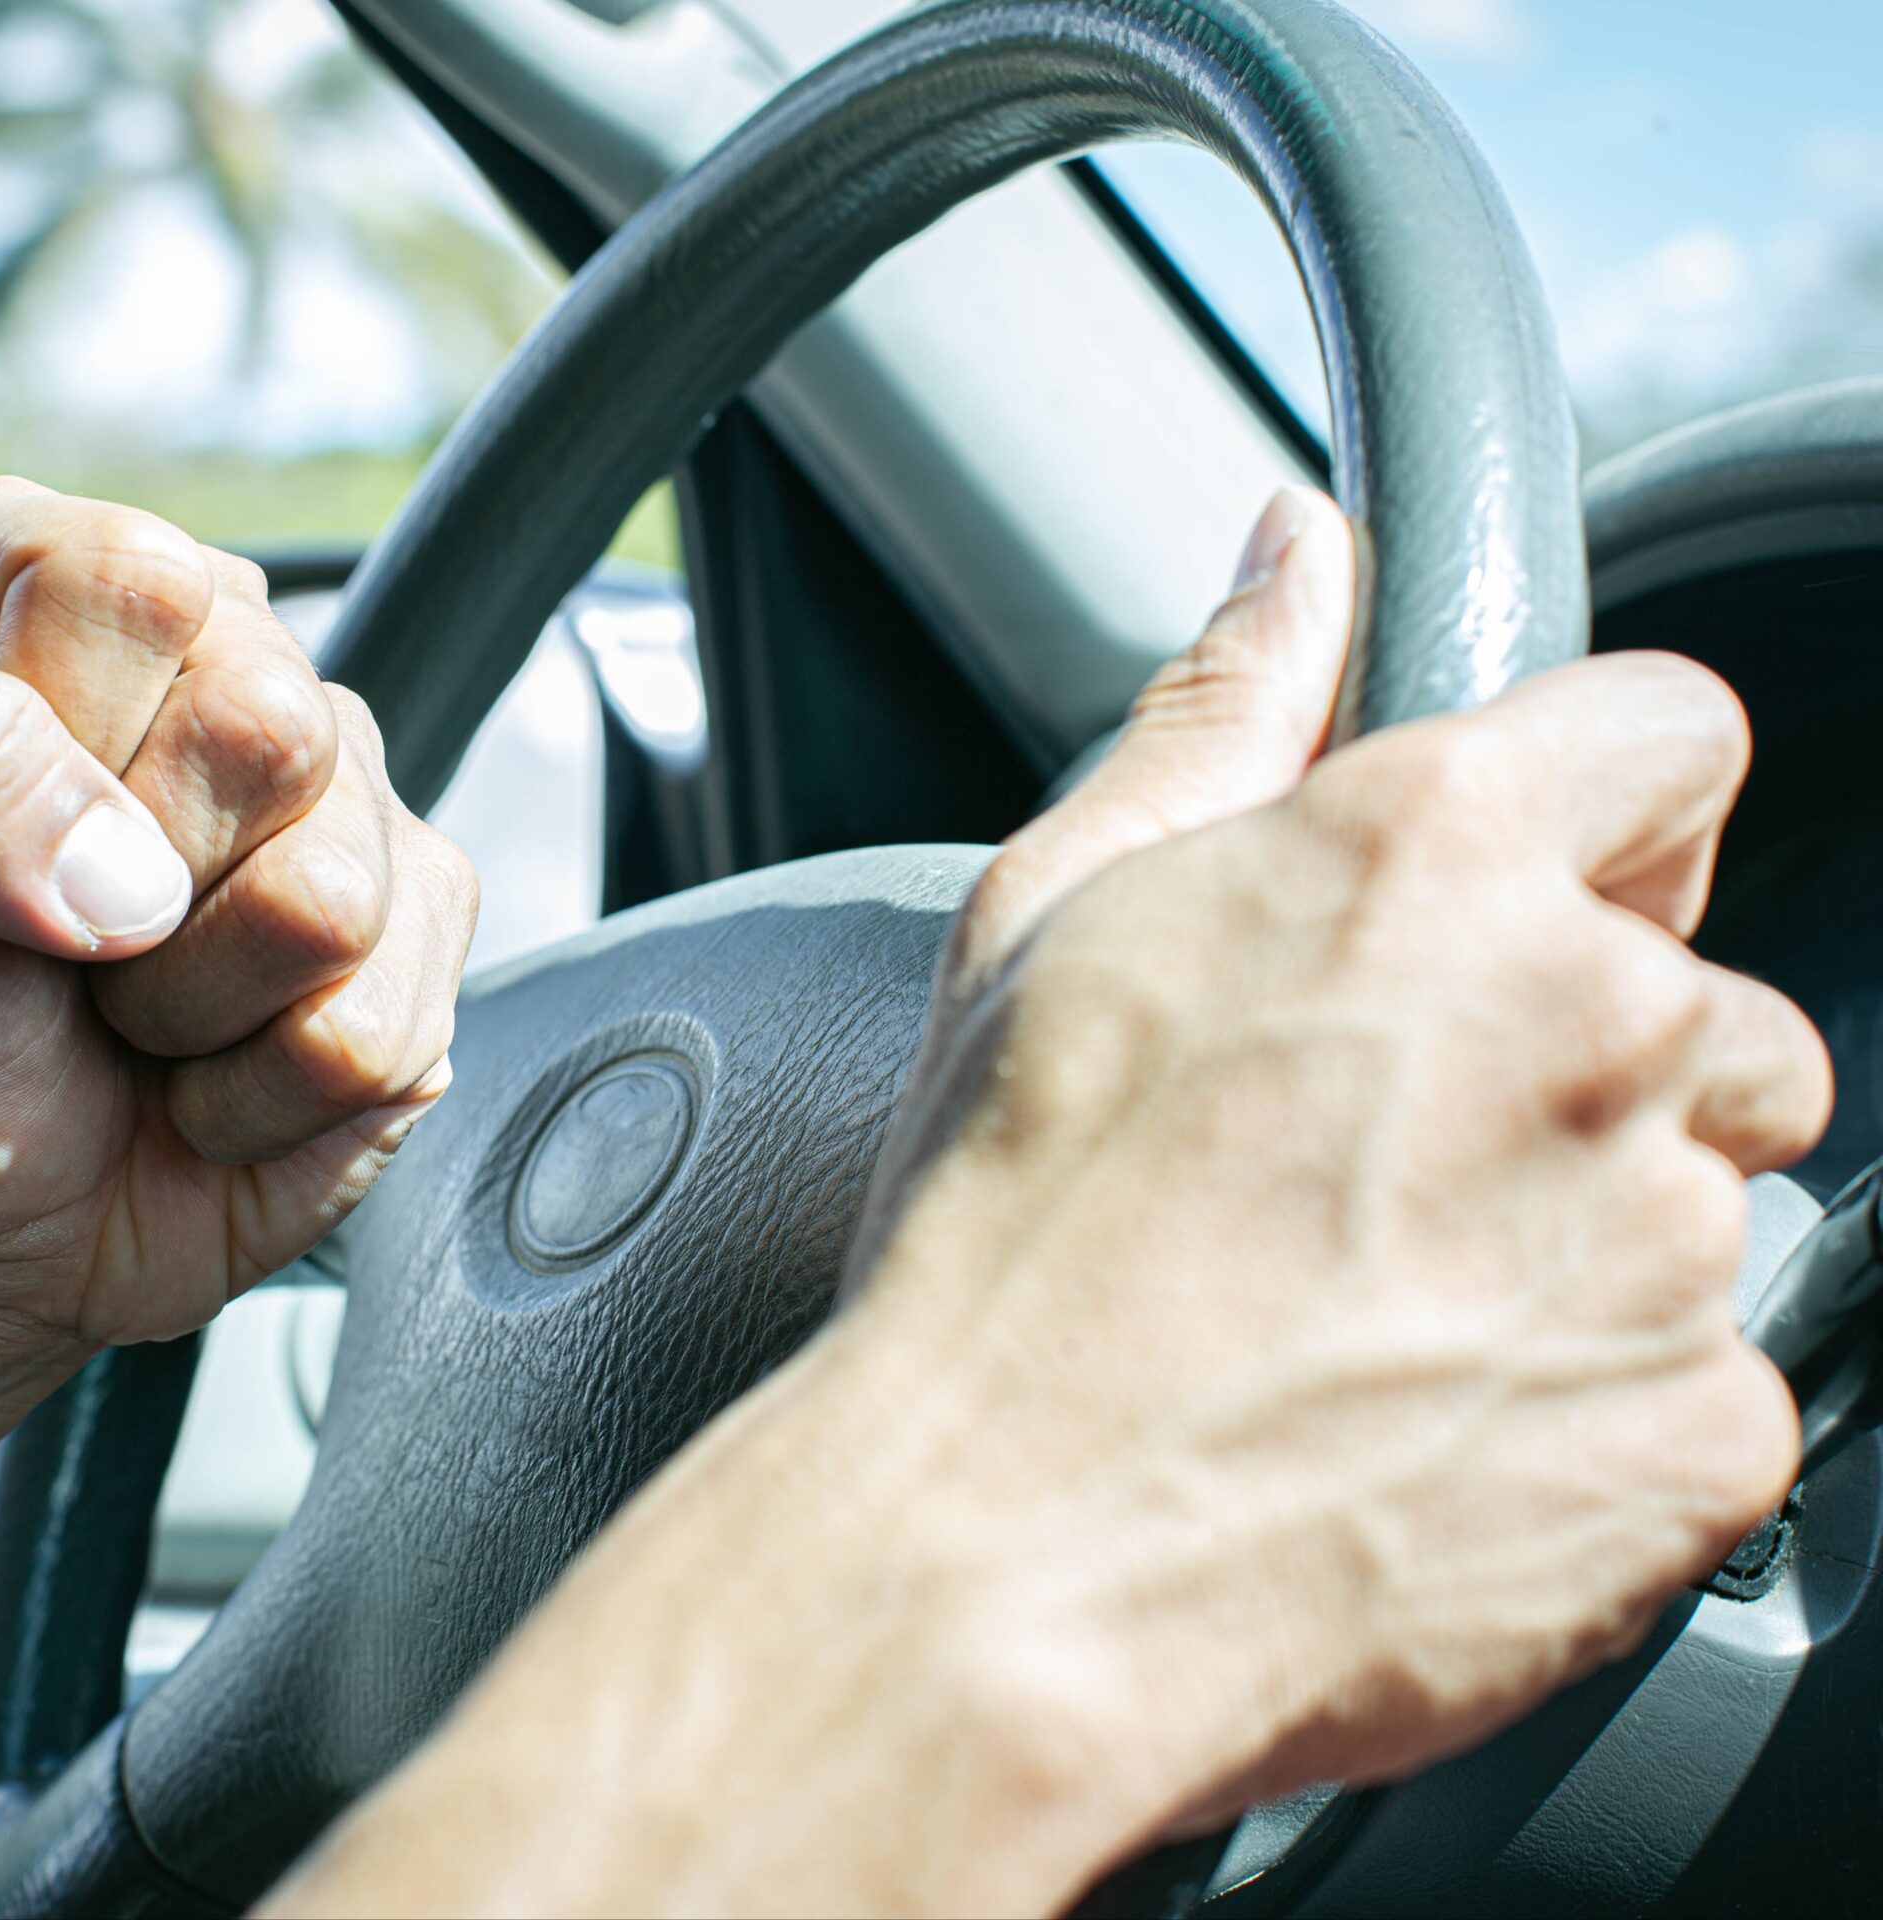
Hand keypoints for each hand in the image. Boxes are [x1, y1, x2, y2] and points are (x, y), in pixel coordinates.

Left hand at [0, 477, 476, 1388]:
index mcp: (43, 591)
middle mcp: (217, 663)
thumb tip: (126, 871)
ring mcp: (342, 800)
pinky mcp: (419, 937)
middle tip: (57, 945)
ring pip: (334, 892)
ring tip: (128, 1013)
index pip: (130, 578)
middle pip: (267, 720)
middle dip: (131, 892)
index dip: (61, 727)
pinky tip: (204, 1082)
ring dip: (191, 1011)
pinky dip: (257, 1100)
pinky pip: (381, 1026)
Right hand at [265, 488, 1830, 1916]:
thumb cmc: (998, 1242)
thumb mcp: (1054, 917)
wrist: (1000, 1558)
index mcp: (1433, 855)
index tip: (1546, 898)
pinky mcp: (1705, 1425)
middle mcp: (1591, 1016)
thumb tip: (1296, 549)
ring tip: (1380, 1316)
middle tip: (1392, 1162)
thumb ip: (1223, 706)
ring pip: (1702, 1198)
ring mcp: (1666, 1231)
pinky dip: (1599, 1409)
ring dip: (1588, 1240)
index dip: (1610, 817)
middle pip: (1708, 993)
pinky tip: (1422, 1430)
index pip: (1676, 733)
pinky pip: (1708, 1385)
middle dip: (1592, 1061)